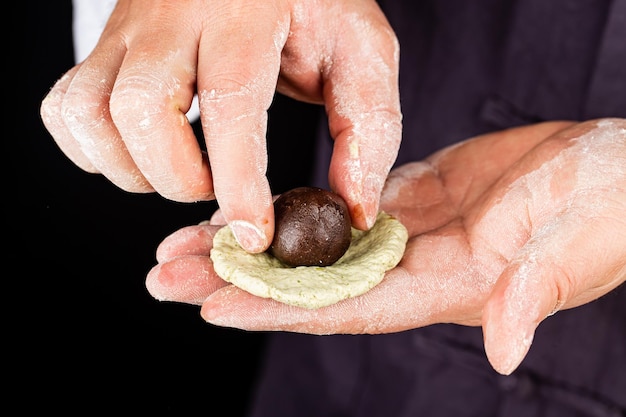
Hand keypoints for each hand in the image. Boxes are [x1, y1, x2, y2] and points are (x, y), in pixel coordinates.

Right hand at [40, 0, 401, 251]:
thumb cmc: (315, 6)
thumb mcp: (361, 51)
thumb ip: (367, 127)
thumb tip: (352, 208)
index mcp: (244, 15)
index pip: (229, 101)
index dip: (238, 180)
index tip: (253, 235)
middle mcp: (174, 17)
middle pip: (138, 108)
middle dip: (177, 176)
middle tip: (215, 187)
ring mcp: (130, 30)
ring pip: (88, 112)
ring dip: (133, 169)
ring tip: (183, 172)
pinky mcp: (108, 46)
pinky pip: (66, 106)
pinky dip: (95, 151)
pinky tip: (145, 154)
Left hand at [146, 118, 625, 374]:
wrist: (613, 169)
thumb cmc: (606, 210)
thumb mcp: (573, 250)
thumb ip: (532, 296)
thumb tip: (504, 352)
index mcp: (444, 287)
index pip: (346, 305)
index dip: (279, 309)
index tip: (214, 306)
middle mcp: (412, 267)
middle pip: (310, 283)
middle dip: (238, 282)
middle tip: (165, 278)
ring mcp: (407, 233)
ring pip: (313, 246)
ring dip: (251, 245)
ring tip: (185, 244)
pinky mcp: (409, 197)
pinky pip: (338, 209)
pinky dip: (292, 212)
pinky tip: (251, 210)